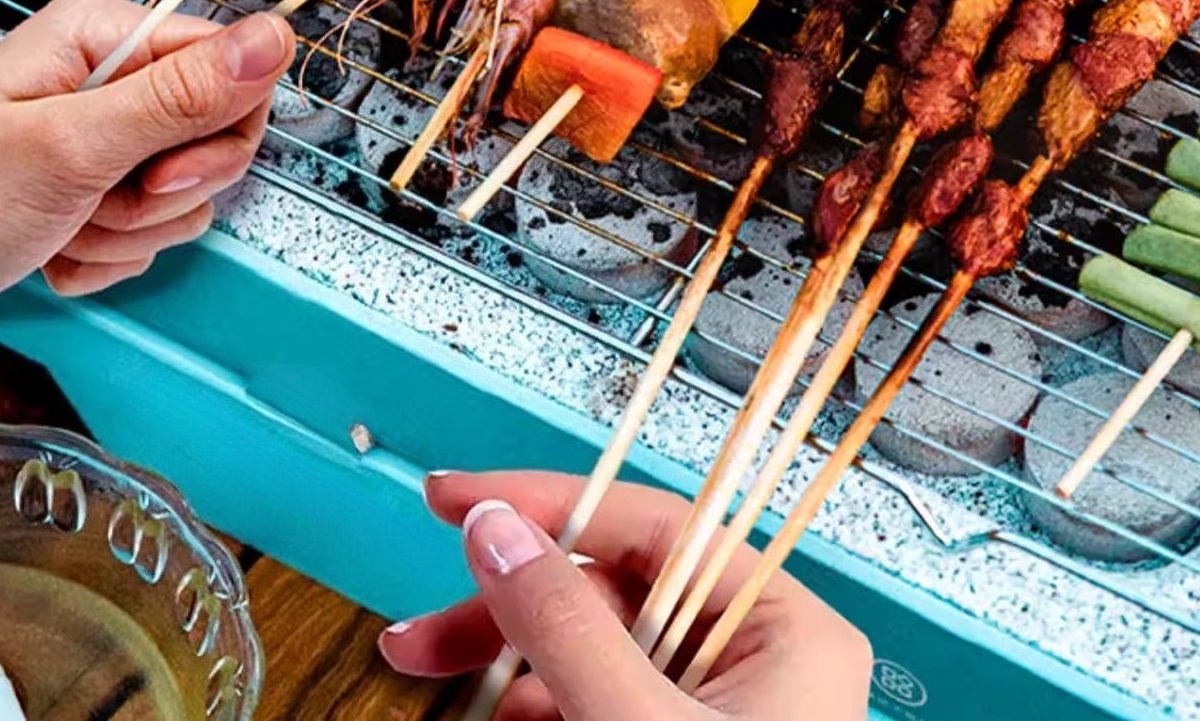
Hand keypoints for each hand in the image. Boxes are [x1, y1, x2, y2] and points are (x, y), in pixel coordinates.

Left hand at [0, 0, 292, 335]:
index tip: (157, 174)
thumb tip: (277, 36)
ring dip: (129, 233)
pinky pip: (152, 231)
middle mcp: (114, 75)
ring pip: (187, 196)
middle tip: (99, 202)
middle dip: (163, 196)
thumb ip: (182, 96)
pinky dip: (107, 255)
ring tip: (61, 226)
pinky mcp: (99, 184)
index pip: (236, 71)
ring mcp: (107, 132)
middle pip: (218, 137)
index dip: (214, 136)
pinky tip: (55, 250)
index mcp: (108, 37)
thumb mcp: (72, 148)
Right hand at [380, 471, 871, 720]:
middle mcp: (755, 660)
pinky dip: (537, 715)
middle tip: (418, 635)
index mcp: (782, 629)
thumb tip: (495, 526)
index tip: (456, 499)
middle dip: (509, 609)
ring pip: (594, 653)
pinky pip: (595, 708)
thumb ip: (565, 624)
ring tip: (435, 685)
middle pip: (613, 592)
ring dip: (510, 669)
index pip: (654, 526)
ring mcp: (716, 715)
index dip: (551, 503)